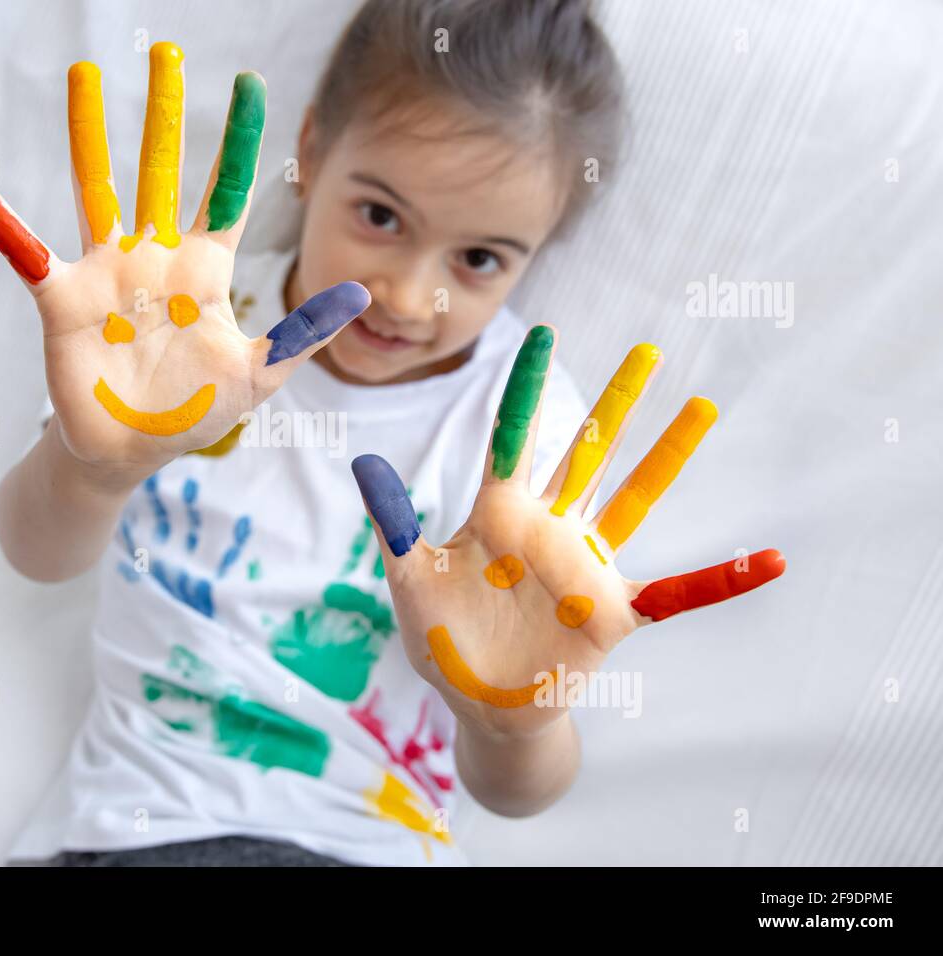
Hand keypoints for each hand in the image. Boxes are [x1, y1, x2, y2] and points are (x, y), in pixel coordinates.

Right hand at [0, 42, 368, 483]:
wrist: (131, 452)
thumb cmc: (194, 413)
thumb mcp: (259, 375)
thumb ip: (302, 333)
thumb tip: (361, 295)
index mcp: (203, 271)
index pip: (225, 192)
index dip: (237, 141)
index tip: (249, 84)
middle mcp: (154, 258)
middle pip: (159, 169)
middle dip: (163, 113)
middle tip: (166, 51)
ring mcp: (106, 273)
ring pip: (96, 187)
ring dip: (88, 131)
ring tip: (84, 73)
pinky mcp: (62, 299)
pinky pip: (23, 247)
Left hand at [351, 325, 785, 738]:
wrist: (478, 704)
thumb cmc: (442, 641)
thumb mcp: (409, 580)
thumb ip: (393, 522)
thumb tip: (362, 460)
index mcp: (498, 514)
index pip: (515, 437)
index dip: (530, 387)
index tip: (547, 333)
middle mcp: (549, 529)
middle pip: (587, 453)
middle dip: (615, 403)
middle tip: (648, 350)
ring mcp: (587, 567)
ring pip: (633, 499)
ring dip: (667, 457)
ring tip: (702, 408)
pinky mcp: (615, 612)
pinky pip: (679, 593)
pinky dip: (722, 579)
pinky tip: (771, 560)